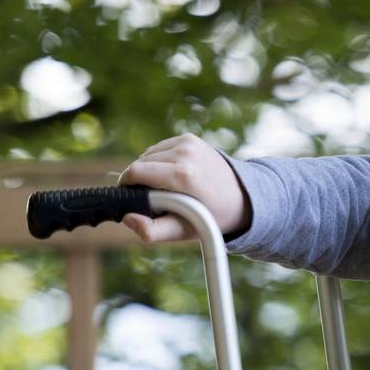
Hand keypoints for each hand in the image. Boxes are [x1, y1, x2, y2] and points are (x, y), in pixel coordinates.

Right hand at [116, 134, 251, 243]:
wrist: (242, 198)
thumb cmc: (211, 217)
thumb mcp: (182, 230)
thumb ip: (152, 230)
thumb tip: (127, 218)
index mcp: (183, 175)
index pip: (136, 172)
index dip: (127, 185)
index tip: (133, 197)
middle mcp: (186, 153)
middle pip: (140, 162)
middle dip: (139, 180)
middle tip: (155, 197)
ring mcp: (189, 143)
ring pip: (148, 154)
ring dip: (149, 169)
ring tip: (166, 187)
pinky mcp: (190, 138)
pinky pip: (160, 148)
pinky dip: (159, 160)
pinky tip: (172, 174)